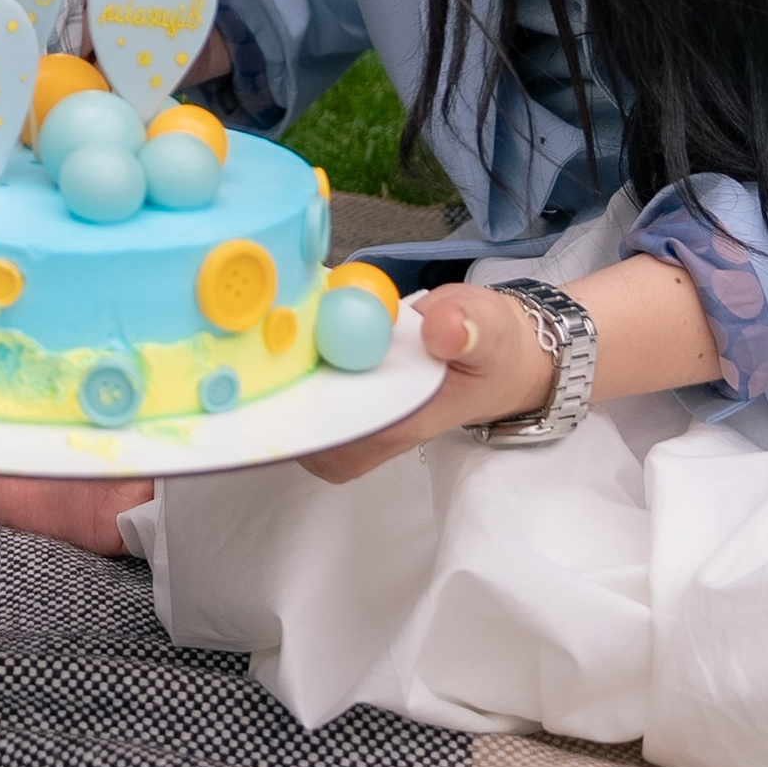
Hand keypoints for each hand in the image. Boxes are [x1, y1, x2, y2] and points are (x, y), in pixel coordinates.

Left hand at [298, 253, 719, 481]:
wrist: (511, 352)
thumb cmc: (497, 349)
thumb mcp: (491, 331)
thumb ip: (468, 330)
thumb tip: (442, 328)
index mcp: (404, 423)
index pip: (341, 448)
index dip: (303, 430)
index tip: (274, 390)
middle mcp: (377, 424)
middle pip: (309, 439)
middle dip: (278, 406)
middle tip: (256, 353)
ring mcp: (365, 406)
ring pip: (308, 411)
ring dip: (283, 381)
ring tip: (262, 332)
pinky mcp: (359, 381)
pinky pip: (318, 381)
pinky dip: (298, 357)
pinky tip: (289, 318)